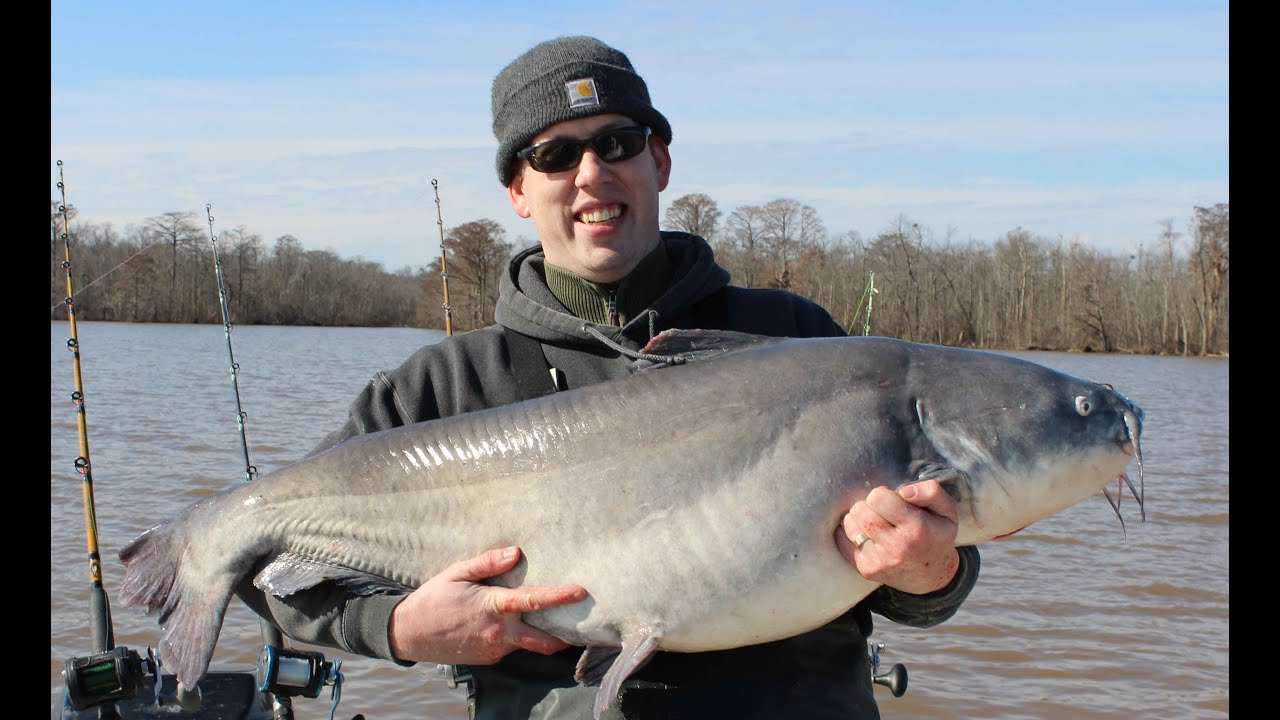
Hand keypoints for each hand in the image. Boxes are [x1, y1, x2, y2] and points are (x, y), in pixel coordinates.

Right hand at [388, 546, 587, 664]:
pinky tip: (515, 624)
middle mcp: (498, 633)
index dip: (559, 597)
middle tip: (582, 622)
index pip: (533, 601)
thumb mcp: (457, 572)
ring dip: (543, 635)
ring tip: (554, 620)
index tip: (580, 591)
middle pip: (543, 641)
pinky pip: (511, 647)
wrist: (410, 634)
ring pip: (528, 645)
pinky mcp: (489, 659)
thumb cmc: (434, 598)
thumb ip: (487, 563)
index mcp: (492, 607)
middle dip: (565, 635)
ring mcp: (494, 649)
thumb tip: (515, 553)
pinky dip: (519, 637)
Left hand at [835, 480, 960, 594]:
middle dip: (870, 505)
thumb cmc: (936, 535)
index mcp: (917, 529)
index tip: (893, 502)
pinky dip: (853, 533)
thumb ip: (931, 492)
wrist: (931, 575)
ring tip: (877, 524)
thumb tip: (904, 491)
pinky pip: (843, 539)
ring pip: (849, 523)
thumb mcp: (947, 511)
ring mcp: (878, 561)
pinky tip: (870, 536)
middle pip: (860, 509)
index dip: (884, 494)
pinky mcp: (865, 569)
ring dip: (860, 519)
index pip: (878, 497)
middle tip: (884, 513)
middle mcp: (896, 547)